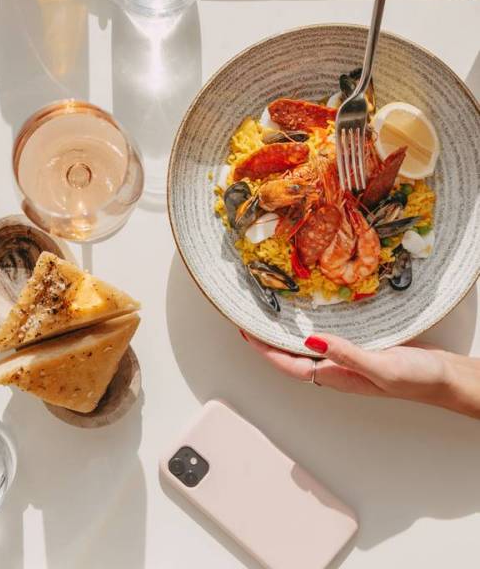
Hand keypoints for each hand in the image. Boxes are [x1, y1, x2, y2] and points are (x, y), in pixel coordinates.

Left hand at [241, 330, 479, 418]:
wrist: (447, 377)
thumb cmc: (417, 379)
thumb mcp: (381, 365)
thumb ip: (346, 354)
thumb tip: (310, 342)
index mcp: (336, 377)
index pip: (289, 364)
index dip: (265, 350)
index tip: (245, 332)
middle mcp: (336, 370)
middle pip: (292, 356)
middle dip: (268, 340)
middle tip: (249, 318)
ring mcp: (347, 360)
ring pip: (307, 346)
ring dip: (287, 332)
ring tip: (269, 313)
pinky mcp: (360, 348)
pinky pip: (327, 338)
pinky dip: (312, 326)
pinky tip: (309, 313)